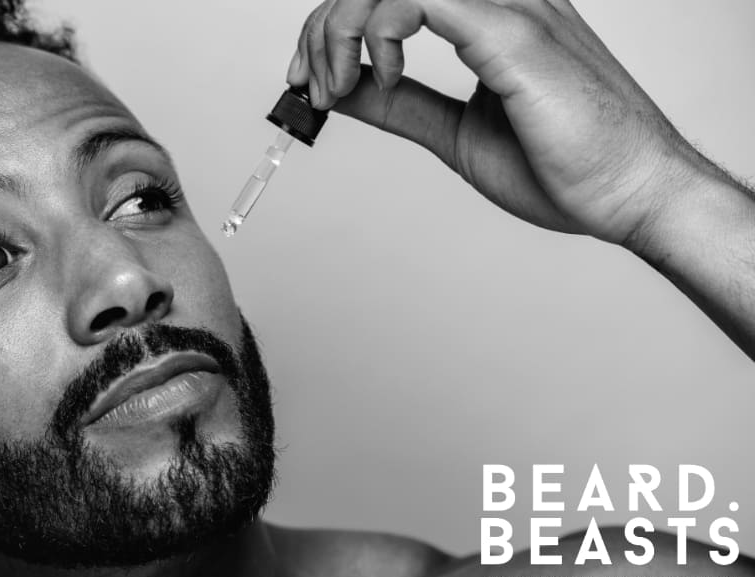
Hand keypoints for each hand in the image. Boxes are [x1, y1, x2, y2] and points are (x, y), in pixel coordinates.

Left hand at [286, 0, 705, 245]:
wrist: (630, 196)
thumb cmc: (563, 166)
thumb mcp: (455, 134)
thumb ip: (400, 105)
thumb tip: (345, 89)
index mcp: (489, 16)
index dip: (334, 24)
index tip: (309, 78)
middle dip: (324, 24)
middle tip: (308, 83)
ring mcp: (509, 6)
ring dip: (342, 25)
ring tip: (335, 86)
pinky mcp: (511, 31)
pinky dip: (378, 31)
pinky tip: (383, 77)